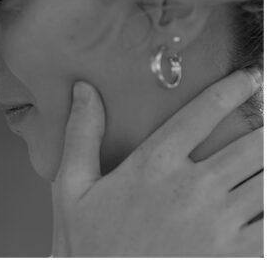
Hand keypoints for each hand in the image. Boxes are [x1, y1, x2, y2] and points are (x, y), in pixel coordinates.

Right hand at [52, 69, 263, 256]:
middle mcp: (193, 190)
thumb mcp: (72, 187)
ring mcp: (219, 226)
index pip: (202, 115)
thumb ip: (82, 134)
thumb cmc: (89, 247)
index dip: (233, 91)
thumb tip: (84, 89)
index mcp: (153, 165)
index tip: (253, 77)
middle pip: (254, 147)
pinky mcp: (235, 256)